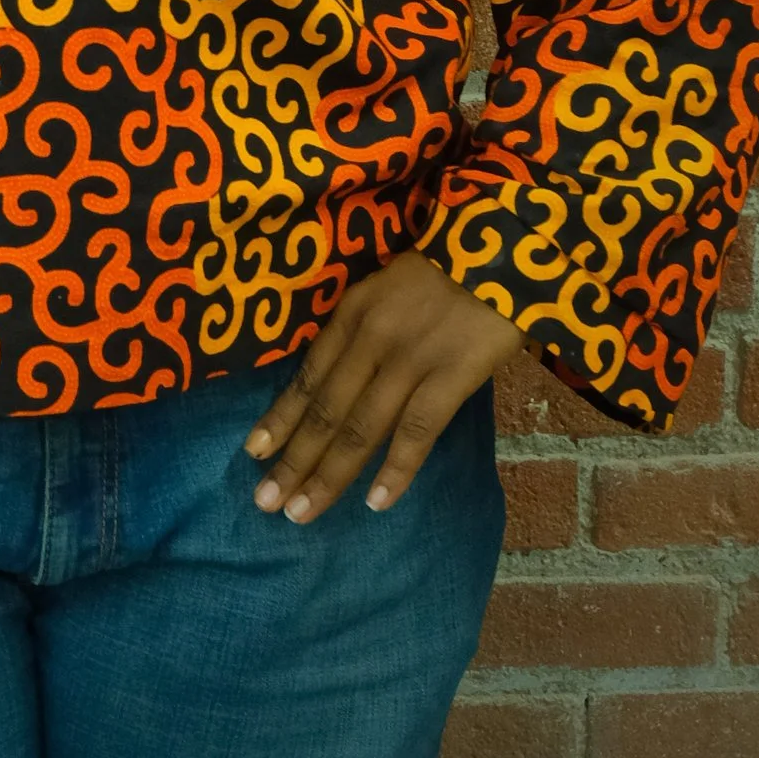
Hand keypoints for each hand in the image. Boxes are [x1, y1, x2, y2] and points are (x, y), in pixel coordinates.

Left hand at [244, 250, 525, 525]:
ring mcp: (410, 360)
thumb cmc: (449, 268)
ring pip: (359, 428)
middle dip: (292, 461)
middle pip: (324, 410)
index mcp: (352, 314)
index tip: (253, 453)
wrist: (505, 244)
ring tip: (301, 513)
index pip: (307, 377)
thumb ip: (364, 330)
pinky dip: (394, 469)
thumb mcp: (388, 288)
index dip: (279, 418)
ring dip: (327, 476)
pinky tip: (375, 502)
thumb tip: (339, 382)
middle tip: (266, 503)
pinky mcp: (451, 375)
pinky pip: (417, 430)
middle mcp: (371, 339)